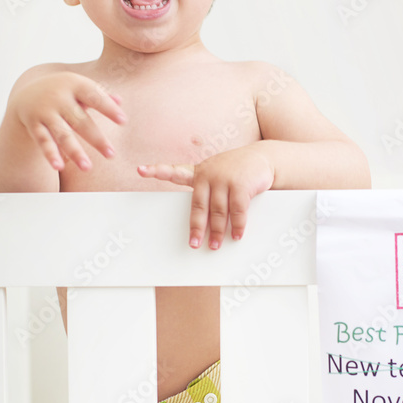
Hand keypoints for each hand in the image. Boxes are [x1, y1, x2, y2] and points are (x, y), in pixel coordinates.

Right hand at [11, 71, 124, 170]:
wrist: (27, 93)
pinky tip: (58, 166)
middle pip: (81, 121)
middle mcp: (59, 97)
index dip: (108, 108)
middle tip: (112, 155)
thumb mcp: (80, 88)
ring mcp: (45, 111)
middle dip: (96, 139)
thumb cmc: (65, 92)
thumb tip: (120, 101)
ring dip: (75, 151)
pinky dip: (50, 154)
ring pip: (62, 134)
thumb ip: (99, 95)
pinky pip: (43, 141)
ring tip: (87, 168)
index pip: (94, 97)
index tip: (123, 121)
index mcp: (74, 85)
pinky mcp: (34, 124)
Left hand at [138, 146, 274, 248]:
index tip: (140, 170)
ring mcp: (224, 178)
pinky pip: (237, 211)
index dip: (157, 171)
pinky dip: (237, 226)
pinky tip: (236, 234)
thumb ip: (207, 192)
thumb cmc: (236, 170)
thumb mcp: (217, 174)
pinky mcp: (240, 184)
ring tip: (215, 245)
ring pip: (218, 212)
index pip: (175, 171)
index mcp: (199, 172)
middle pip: (199, 206)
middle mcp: (209, 174)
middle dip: (196, 227)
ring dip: (217, 231)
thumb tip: (206, 223)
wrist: (262, 157)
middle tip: (194, 243)